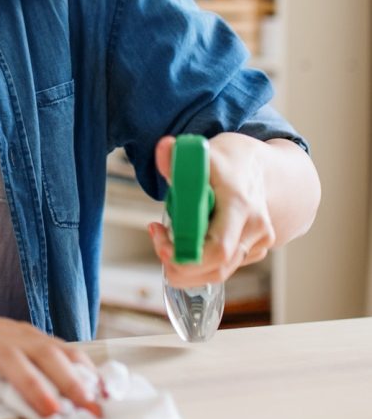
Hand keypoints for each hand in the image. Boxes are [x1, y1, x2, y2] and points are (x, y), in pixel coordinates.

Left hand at [147, 133, 275, 288]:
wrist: (256, 165)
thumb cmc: (226, 160)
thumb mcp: (200, 153)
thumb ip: (176, 157)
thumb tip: (163, 146)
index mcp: (240, 205)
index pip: (218, 249)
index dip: (185, 256)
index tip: (159, 235)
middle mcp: (256, 228)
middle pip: (216, 268)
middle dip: (180, 265)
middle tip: (158, 240)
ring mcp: (259, 242)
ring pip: (219, 272)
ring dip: (187, 264)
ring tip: (167, 237)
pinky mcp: (255, 250)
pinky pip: (224, 267)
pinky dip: (201, 262)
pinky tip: (187, 239)